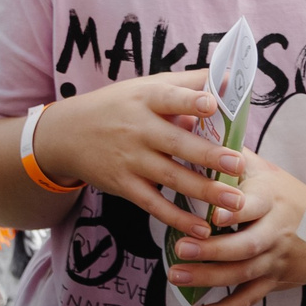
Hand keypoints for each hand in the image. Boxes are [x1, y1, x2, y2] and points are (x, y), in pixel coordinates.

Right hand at [32, 70, 247, 241]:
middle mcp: (137, 129)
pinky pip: (153, 204)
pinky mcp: (124, 185)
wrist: (66, 135)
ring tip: (235, 202)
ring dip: (203, 191)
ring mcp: (130, 159)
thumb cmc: (118, 106)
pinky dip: (177, 218)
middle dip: (209, 155)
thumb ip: (188, 83)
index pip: (169, 98)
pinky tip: (202, 229)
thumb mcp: (146, 87)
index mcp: (146, 99)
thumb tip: (231, 76)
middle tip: (239, 164)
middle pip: (176, 143)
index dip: (190, 102)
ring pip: (170, 176)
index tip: (212, 105)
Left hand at [162, 152, 305, 305]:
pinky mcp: (273, 280)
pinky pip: (248, 299)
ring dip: (209, 278)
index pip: (254, 204)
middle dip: (213, 250)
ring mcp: (275, 258)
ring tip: (176, 276)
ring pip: (243, 273)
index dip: (236, 209)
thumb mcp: (262, 167)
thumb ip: (227, 151)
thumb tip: (189, 116)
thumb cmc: (283, 192)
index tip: (214, 213)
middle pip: (246, 245)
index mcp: (269, 198)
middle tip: (179, 249)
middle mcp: (274, 230)